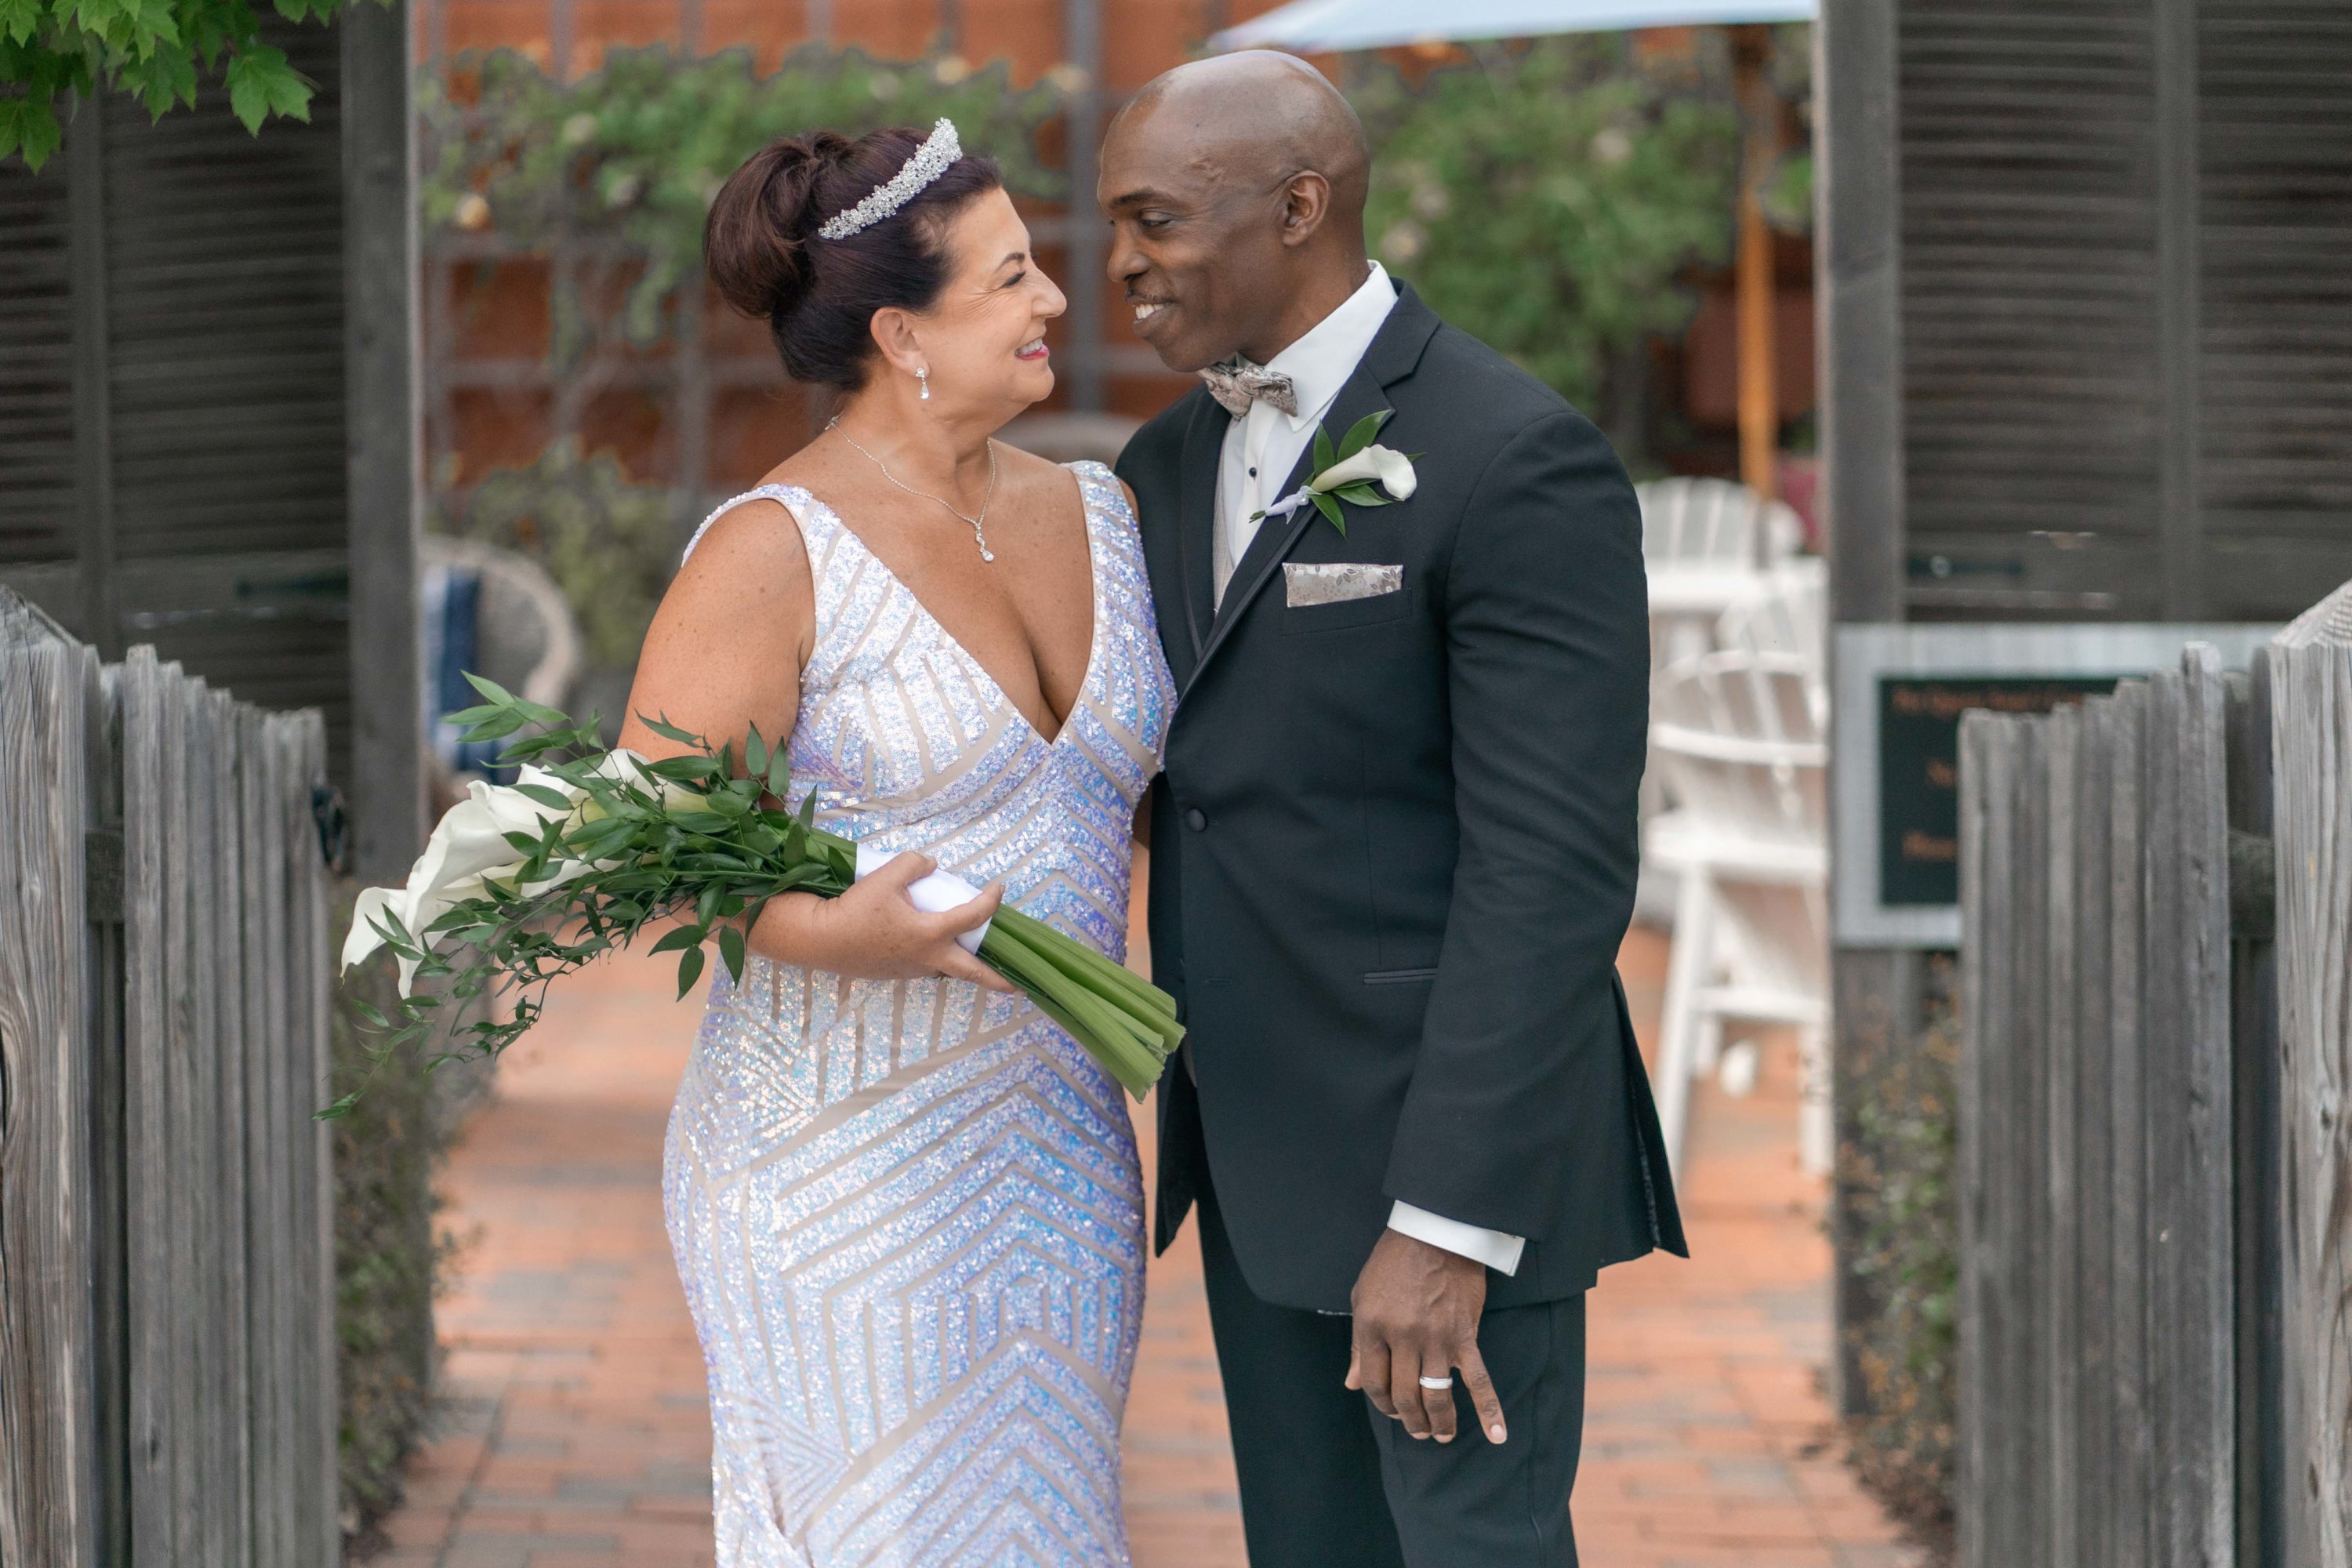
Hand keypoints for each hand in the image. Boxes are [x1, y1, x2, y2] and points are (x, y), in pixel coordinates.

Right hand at [748, 853, 1012, 992]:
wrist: (820, 939)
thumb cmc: (854, 909)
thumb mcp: (885, 876)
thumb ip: (914, 864)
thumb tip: (932, 865)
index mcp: (930, 934)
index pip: (973, 916)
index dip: (991, 900)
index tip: (998, 888)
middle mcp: (927, 958)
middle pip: (973, 973)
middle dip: (999, 981)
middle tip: (1019, 986)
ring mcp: (912, 970)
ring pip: (948, 970)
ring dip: (965, 966)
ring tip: (978, 959)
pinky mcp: (896, 973)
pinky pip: (927, 966)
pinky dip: (939, 959)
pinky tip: (934, 947)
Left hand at [1345, 1229, 1506, 1444]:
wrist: (1435, 1232)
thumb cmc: (1394, 1262)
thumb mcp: (1363, 1297)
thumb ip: (1360, 1344)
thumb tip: (1352, 1383)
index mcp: (1373, 1327)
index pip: (1373, 1382)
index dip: (1380, 1402)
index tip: (1389, 1408)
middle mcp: (1403, 1338)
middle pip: (1403, 1395)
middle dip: (1408, 1420)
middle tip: (1416, 1430)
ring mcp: (1436, 1340)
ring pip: (1435, 1396)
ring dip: (1438, 1423)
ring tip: (1440, 1435)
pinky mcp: (1464, 1337)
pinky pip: (1478, 1380)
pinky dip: (1489, 1409)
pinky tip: (1496, 1435)